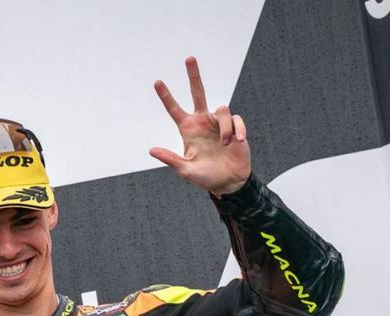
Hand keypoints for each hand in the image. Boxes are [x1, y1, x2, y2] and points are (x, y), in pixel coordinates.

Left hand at [150, 57, 250, 197]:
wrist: (229, 182)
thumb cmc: (205, 177)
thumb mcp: (185, 170)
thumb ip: (170, 159)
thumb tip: (151, 150)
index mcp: (188, 129)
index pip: (174, 109)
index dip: (166, 96)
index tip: (156, 82)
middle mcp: (202, 122)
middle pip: (198, 93)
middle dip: (194, 76)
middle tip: (189, 58)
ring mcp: (219, 123)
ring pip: (222, 110)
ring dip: (223, 128)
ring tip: (225, 145)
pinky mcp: (235, 127)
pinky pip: (236, 120)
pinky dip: (237, 129)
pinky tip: (238, 142)